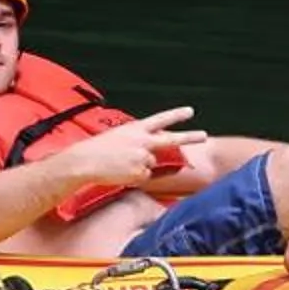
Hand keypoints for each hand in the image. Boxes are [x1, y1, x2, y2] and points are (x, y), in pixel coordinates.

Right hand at [76, 106, 208, 187]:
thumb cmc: (97, 149)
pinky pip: (143, 177)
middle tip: (204, 135)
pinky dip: (134, 177)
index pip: (160, 119)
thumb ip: (137, 141)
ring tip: (120, 164)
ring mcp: (144, 157)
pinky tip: (121, 173)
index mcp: (136, 128)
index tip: (190, 112)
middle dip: (189, 137)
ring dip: (139, 166)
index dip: (176, 115)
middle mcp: (143, 141)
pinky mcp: (141, 172)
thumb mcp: (118, 137)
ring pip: (150, 164)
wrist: (85, 161)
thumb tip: (150, 155)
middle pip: (171, 139)